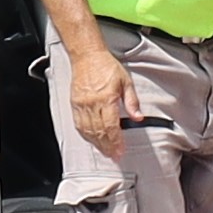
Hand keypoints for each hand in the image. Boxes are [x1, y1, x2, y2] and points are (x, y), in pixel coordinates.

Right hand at [71, 45, 142, 160]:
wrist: (87, 56)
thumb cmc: (106, 66)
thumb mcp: (126, 81)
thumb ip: (132, 101)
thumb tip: (138, 117)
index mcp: (106, 98)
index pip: (111, 126)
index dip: (116, 141)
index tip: (121, 151)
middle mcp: (92, 104)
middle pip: (100, 132)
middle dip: (108, 147)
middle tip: (114, 156)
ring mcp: (82, 105)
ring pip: (88, 130)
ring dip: (97, 143)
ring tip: (105, 151)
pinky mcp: (74, 104)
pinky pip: (79, 124)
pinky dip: (85, 135)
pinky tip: (91, 140)